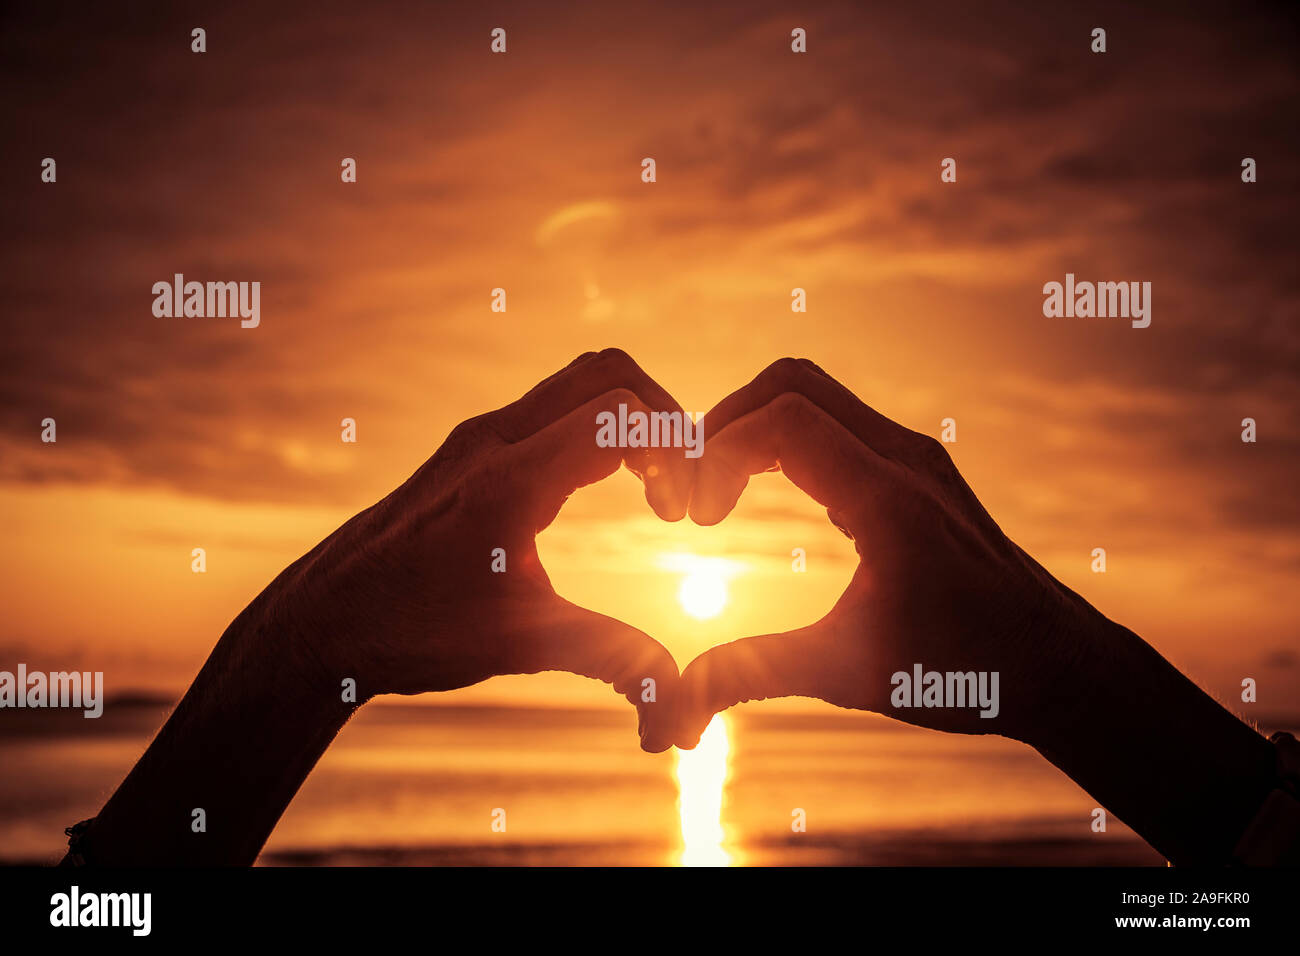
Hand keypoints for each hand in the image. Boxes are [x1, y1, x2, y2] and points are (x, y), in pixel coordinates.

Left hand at [268, 348, 692, 751]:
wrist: (318, 623)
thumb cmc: (409, 631)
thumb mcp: (519, 644)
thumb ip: (608, 657)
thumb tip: (679, 706)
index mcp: (510, 479)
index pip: (621, 413)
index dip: (676, 451)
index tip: (682, 517)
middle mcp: (494, 440)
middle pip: (607, 373)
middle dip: (665, 418)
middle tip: (677, 489)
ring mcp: (478, 438)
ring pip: (577, 382)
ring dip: (629, 420)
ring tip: (649, 490)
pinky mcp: (469, 450)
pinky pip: (549, 408)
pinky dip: (594, 429)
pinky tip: (598, 491)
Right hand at [675, 358, 1092, 745]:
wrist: (1057, 662)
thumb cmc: (967, 671)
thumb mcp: (850, 673)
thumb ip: (758, 671)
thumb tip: (680, 697)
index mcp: (888, 501)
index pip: (782, 422)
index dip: (719, 455)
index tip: (701, 519)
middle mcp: (905, 459)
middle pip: (792, 382)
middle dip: (726, 421)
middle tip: (697, 485)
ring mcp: (916, 457)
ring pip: (817, 393)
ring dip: (757, 425)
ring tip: (723, 489)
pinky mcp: (919, 468)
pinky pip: (840, 419)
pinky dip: (790, 437)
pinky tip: (773, 496)